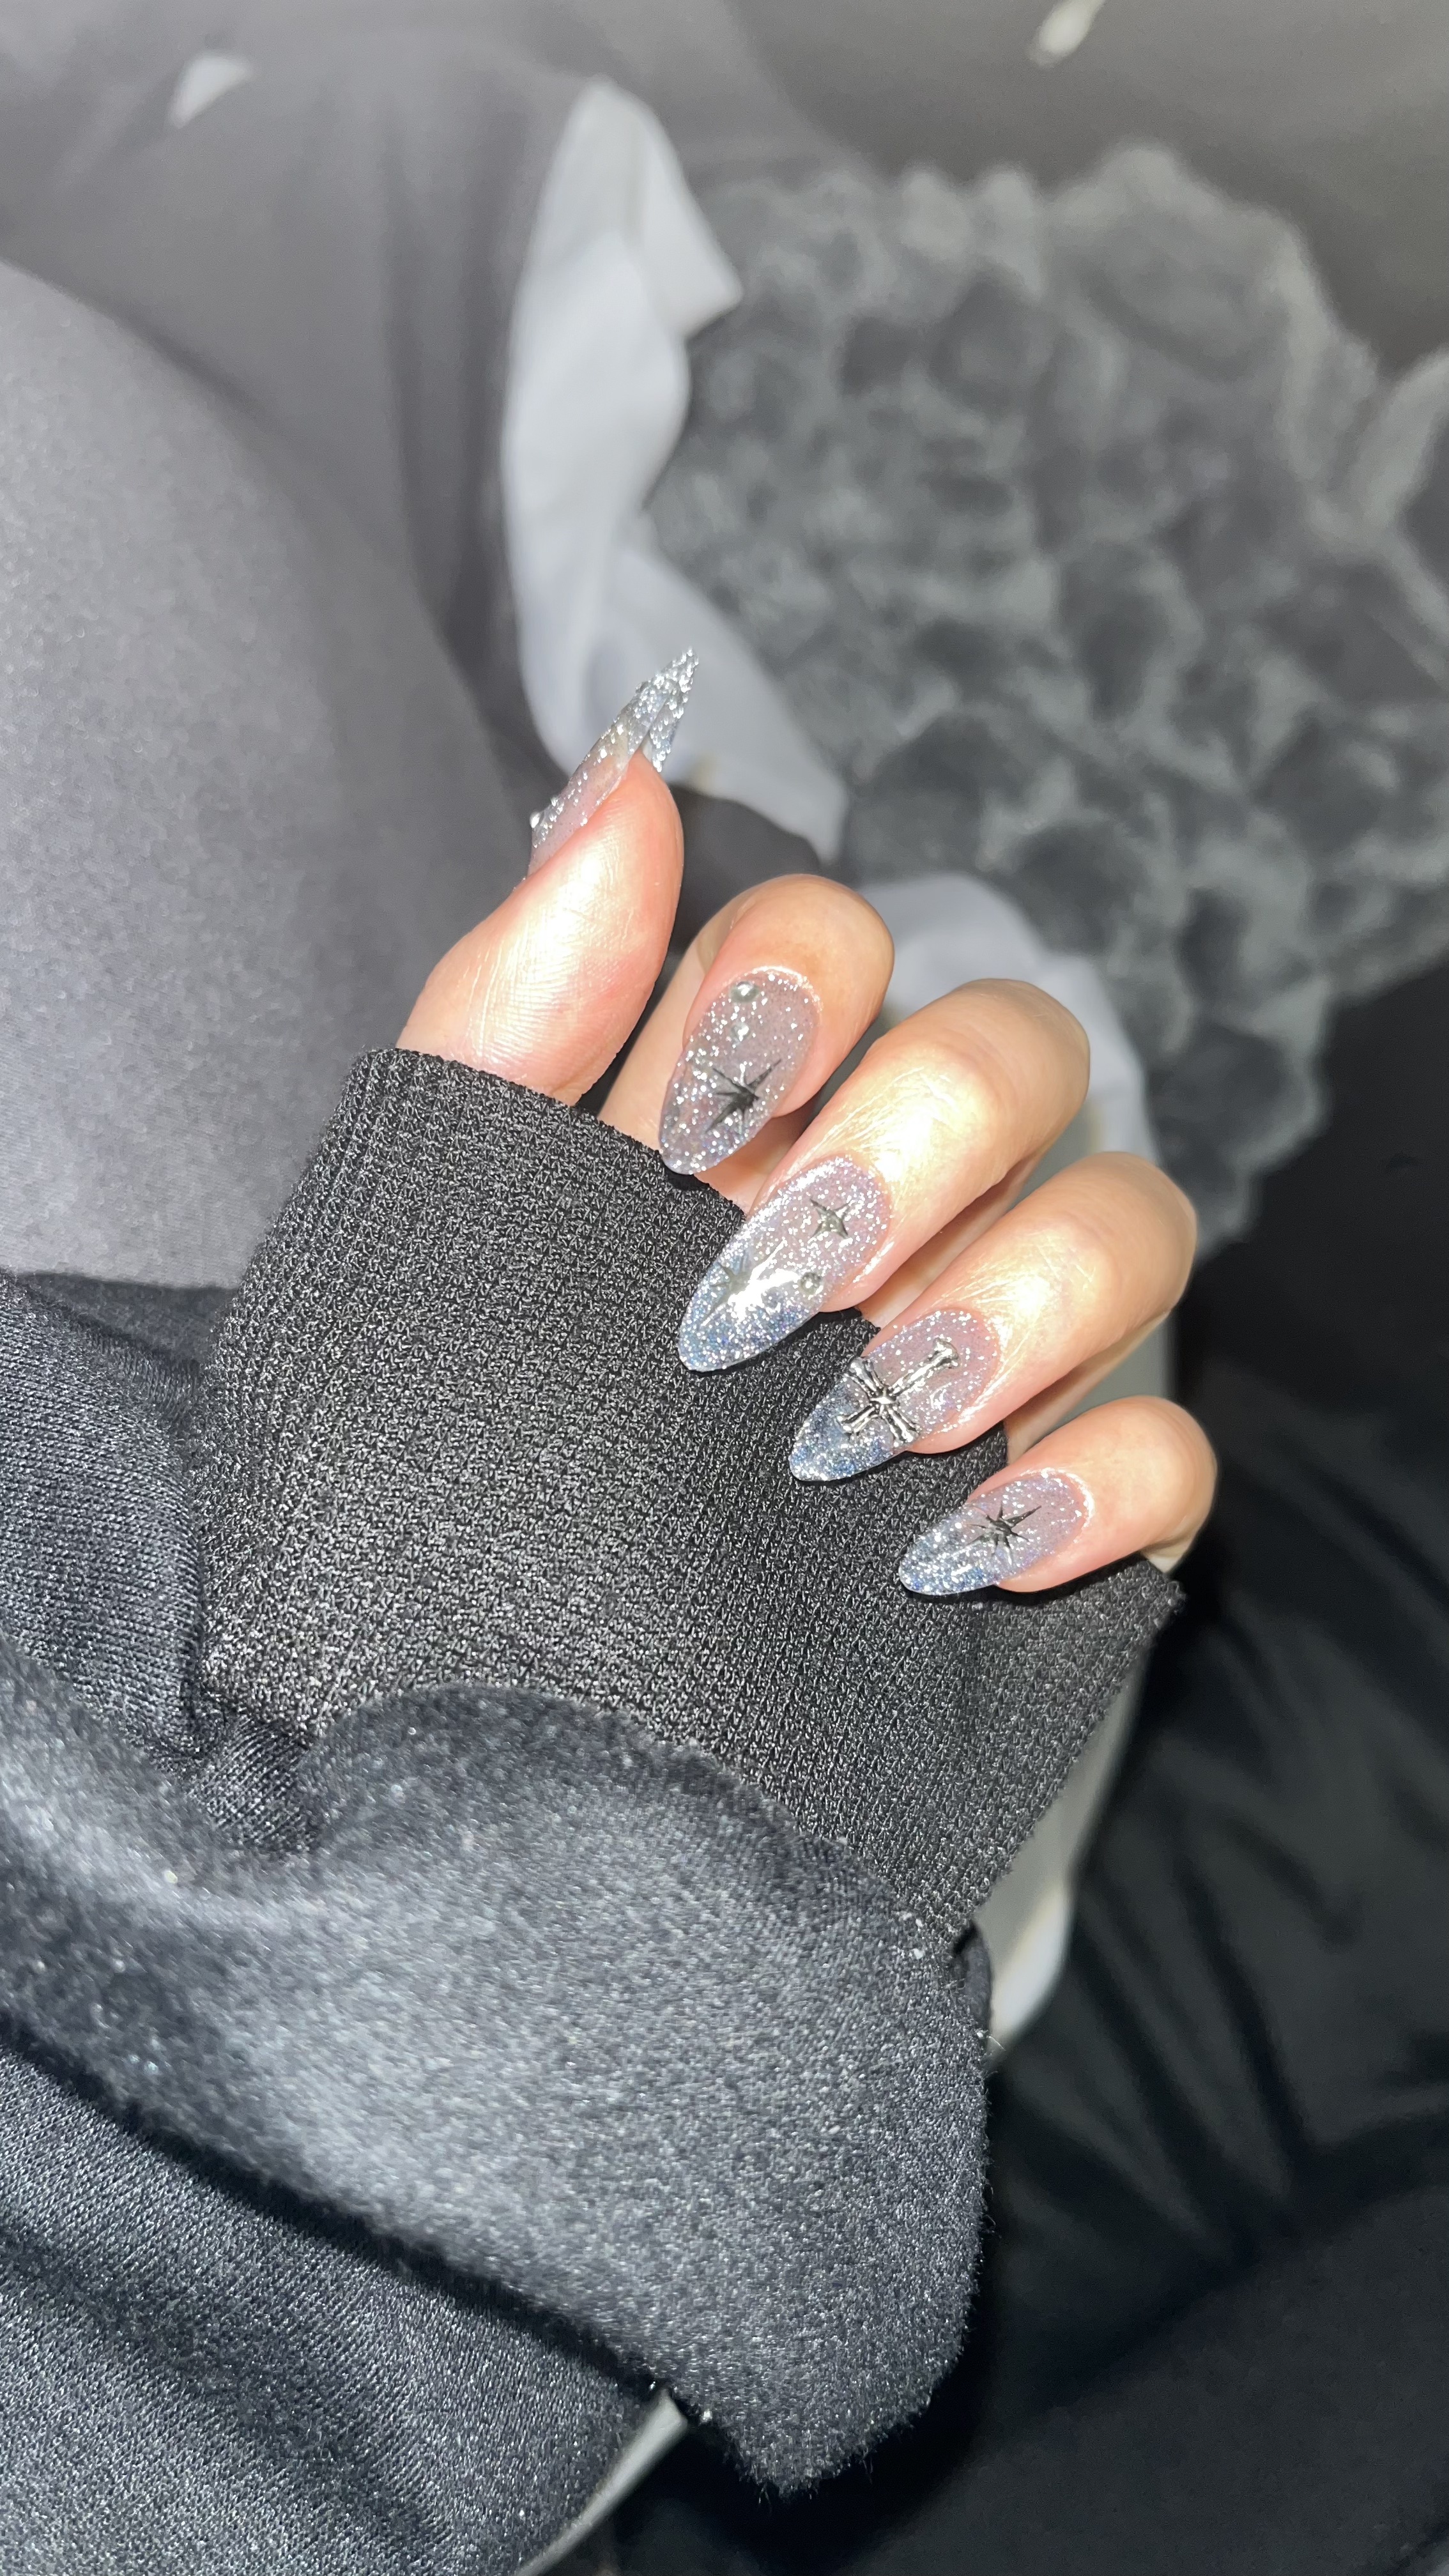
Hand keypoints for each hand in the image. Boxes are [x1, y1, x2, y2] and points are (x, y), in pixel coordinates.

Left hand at [400, 697, 1212, 1596]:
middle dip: (925, 1142)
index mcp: (728, 1128)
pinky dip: (1109, 1486)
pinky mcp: (1045, 1520)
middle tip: (783, 1284)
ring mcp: (973, 1365)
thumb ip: (520, 1008)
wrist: (460, 1756)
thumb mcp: (428, 1231)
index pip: (837, 947)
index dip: (797, 992)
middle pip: (1021, 1052)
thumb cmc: (419, 1479)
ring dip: (1027, 1304)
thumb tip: (626, 778)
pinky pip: (1173, 1455)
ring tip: (871, 1427)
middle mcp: (873, 1215)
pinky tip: (974, 1555)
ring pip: (1131, 1226)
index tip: (693, 1131)